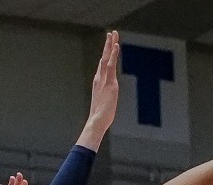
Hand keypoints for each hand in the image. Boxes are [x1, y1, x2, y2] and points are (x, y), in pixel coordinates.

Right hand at [77, 31, 120, 147]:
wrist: (96, 122)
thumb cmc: (100, 118)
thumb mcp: (103, 106)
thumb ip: (105, 101)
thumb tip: (105, 105)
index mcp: (98, 84)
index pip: (102, 66)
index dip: (105, 55)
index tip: (108, 46)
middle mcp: (99, 79)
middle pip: (103, 58)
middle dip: (107, 46)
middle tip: (110, 34)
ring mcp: (104, 80)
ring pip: (106, 58)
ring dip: (109, 45)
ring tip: (113, 34)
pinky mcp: (109, 82)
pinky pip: (111, 64)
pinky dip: (113, 54)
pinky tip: (116, 45)